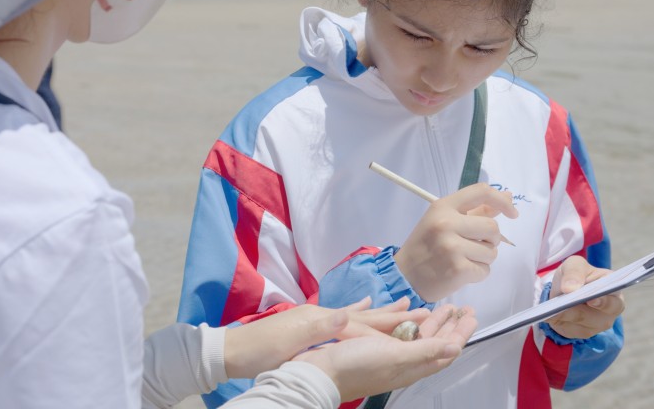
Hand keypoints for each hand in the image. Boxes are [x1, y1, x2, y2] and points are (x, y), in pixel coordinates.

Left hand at [223, 297, 427, 378]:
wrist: (232, 350)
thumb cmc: (261, 350)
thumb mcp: (290, 340)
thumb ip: (321, 328)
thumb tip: (350, 314)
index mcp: (321, 319)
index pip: (362, 324)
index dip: (388, 329)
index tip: (415, 328)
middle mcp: (324, 315)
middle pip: (365, 315)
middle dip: (393, 315)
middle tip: (421, 308)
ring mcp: (318, 319)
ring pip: (358, 315)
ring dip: (382, 312)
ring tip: (403, 303)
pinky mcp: (311, 325)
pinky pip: (343, 316)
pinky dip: (358, 311)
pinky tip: (365, 305)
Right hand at [295, 304, 477, 401]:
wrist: (318, 372)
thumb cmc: (356, 366)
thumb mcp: (396, 357)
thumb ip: (426, 351)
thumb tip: (455, 348)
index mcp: (412, 367)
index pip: (445, 351)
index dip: (460, 334)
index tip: (472, 316)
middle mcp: (403, 362)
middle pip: (435, 343)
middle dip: (451, 326)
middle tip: (463, 308)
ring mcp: (388, 355)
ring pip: (419, 337)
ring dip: (433, 322)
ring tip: (444, 306)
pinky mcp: (373, 347)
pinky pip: (400, 334)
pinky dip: (411, 322)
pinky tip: (411, 314)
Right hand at [395, 183, 517, 301]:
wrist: (405, 276)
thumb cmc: (426, 246)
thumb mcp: (444, 221)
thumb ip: (475, 210)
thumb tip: (508, 197)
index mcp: (443, 206)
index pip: (481, 191)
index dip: (502, 201)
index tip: (512, 213)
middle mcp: (446, 223)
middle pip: (492, 227)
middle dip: (492, 239)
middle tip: (477, 245)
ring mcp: (452, 247)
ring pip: (492, 251)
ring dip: (483, 258)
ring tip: (464, 259)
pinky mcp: (458, 269)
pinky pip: (485, 270)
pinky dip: (478, 273)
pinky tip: (462, 272)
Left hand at [545, 255, 624, 338]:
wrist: (565, 289)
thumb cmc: (576, 274)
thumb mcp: (574, 265)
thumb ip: (574, 272)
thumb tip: (570, 289)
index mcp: (614, 291)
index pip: (614, 301)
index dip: (604, 302)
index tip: (591, 300)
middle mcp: (610, 311)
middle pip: (595, 316)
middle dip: (578, 311)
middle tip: (563, 306)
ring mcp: (598, 324)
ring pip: (579, 323)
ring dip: (564, 316)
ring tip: (550, 310)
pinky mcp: (582, 332)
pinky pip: (569, 329)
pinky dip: (558, 322)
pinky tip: (548, 315)